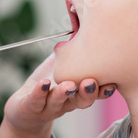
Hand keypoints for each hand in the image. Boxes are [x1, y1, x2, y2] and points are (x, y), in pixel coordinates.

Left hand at [0, 52, 114, 137]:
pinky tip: (43, 83)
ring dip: (63, 93)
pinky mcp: (31, 107)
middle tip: (90, 82)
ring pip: (58, 102)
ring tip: (68, 85)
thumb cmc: (48, 84)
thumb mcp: (63, 67)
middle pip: (80, 101)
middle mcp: (67, 103)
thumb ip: (75, 52)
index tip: (112, 84)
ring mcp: (49, 107)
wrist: (25, 109)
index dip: (104, 91)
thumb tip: (86, 28)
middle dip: (87, 93)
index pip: (95, 94)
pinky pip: (36, 100)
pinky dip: (40, 92)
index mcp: (78, 94)